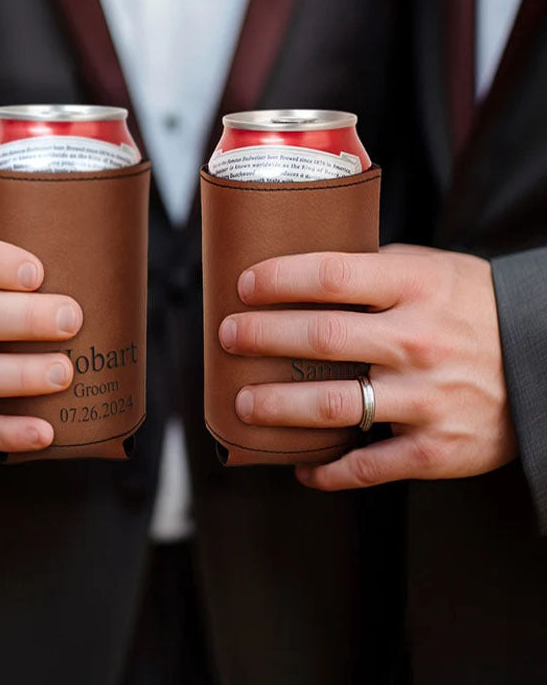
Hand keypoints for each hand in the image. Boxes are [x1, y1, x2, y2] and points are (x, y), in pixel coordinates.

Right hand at [0, 220, 81, 452]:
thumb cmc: (4, 265)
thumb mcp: (7, 236)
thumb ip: (44, 234)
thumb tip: (116, 239)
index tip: (38, 272)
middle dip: (22, 320)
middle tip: (71, 320)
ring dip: (18, 376)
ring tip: (64, 374)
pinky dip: (6, 432)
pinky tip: (43, 434)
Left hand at [219, 244, 516, 489]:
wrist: (546, 361)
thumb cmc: (474, 309)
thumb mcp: (433, 270)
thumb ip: (374, 270)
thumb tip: (302, 270)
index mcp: (416, 287)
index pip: (331, 274)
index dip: (279, 278)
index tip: (244, 284)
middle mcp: (419, 341)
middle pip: (320, 337)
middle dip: (261, 337)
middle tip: (228, 336)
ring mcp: (427, 398)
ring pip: (334, 405)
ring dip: (278, 407)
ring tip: (244, 403)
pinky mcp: (436, 448)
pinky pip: (368, 466)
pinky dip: (328, 472)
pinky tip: (301, 467)